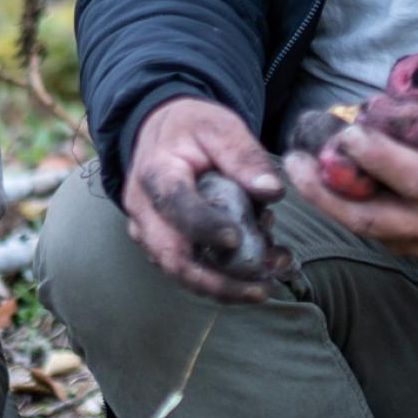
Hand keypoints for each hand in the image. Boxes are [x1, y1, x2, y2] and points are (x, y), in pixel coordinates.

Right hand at [121, 96, 291, 301]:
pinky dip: (221, 279)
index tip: (235, 238)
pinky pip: (187, 271)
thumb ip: (245, 156)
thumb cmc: (192, 129)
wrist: (161, 133)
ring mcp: (148, 232)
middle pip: (172, 257)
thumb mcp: (220, 127)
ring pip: (180, 273)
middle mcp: (144, 209)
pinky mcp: (159, 246)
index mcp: (156, 172)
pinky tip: (257, 274)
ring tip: (266, 284)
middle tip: (261, 290)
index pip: (175, 204)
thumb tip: (273, 192)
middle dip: (218, 282)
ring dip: (225, 286)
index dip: (203, 226)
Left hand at [282, 61, 417, 255]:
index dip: (384, 161)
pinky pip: (369, 229)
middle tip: (297, 159)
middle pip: (375, 220)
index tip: (354, 134)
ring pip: (364, 229)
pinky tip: (317, 177)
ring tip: (294, 166)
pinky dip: (340, 205)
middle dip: (330, 194)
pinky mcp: (410, 247)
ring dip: (325, 200)